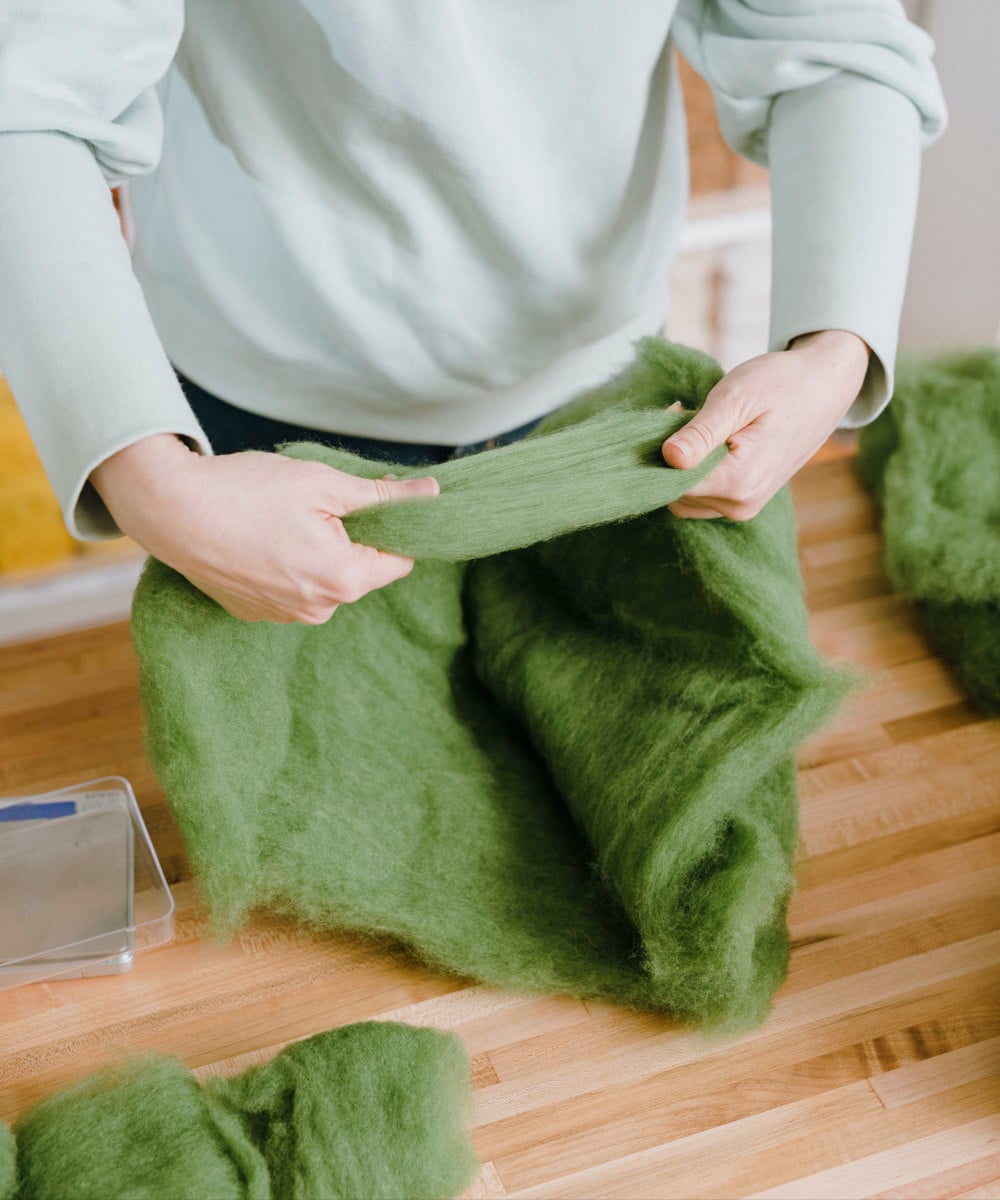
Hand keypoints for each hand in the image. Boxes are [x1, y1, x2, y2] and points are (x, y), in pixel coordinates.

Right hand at [90, 435, 438, 622]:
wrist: (171, 509)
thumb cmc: (248, 491)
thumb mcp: (325, 483)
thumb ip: (383, 495)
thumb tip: (431, 495)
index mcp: (344, 579)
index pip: (399, 562)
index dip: (392, 529)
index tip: (369, 503)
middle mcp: (319, 609)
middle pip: (360, 572)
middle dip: (350, 539)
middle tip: (315, 504)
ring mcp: (284, 616)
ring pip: (325, 580)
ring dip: (317, 553)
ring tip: (281, 520)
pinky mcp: (255, 613)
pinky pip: (290, 588)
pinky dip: (286, 565)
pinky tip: (260, 538)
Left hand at [660, 329, 870, 519]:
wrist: (824, 387)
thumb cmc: (781, 384)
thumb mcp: (736, 398)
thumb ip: (701, 432)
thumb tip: (669, 458)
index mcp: (738, 481)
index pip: (670, 483)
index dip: (658, 451)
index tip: (671, 414)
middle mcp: (739, 505)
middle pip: (674, 492)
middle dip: (669, 456)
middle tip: (685, 412)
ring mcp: (742, 507)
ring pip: (684, 496)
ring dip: (681, 464)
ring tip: (701, 424)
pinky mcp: (743, 502)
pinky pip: (701, 495)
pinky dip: (695, 471)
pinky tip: (710, 441)